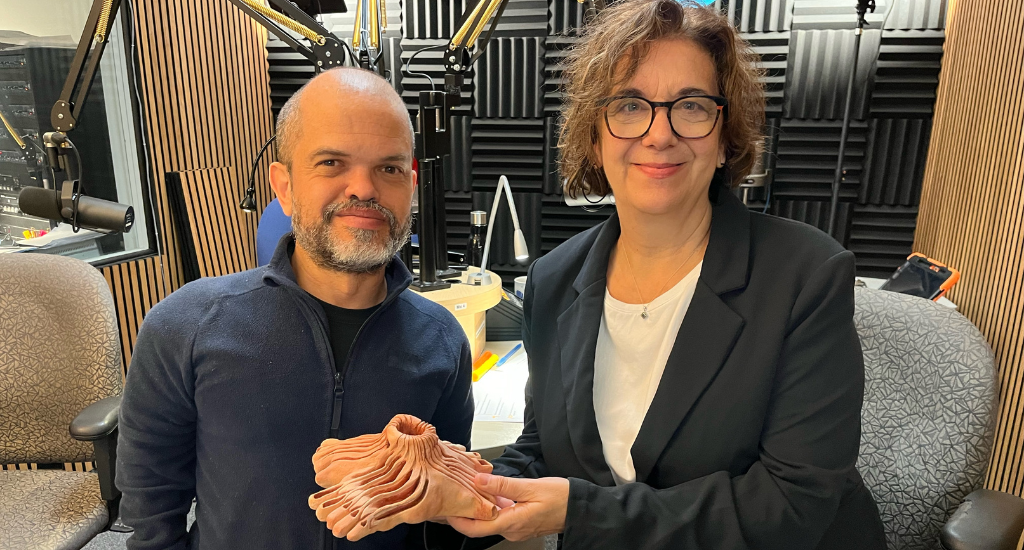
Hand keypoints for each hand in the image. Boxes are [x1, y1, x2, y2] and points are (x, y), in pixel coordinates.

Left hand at [446, 473, 568, 541]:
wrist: (580, 508)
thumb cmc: (561, 498)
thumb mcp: (531, 487)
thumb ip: (503, 486)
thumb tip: (479, 481)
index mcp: (512, 523)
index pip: (475, 528)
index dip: (457, 520)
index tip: (445, 509)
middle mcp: (512, 530)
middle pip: (479, 526)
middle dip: (464, 512)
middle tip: (453, 495)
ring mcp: (516, 529)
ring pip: (490, 521)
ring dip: (479, 507)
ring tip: (468, 489)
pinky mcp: (521, 524)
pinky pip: (501, 517)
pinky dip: (492, 507)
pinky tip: (490, 492)